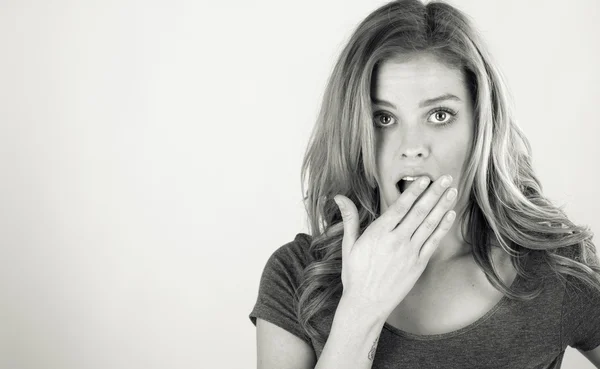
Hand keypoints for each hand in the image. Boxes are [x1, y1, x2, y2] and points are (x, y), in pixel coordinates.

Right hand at [333, 175, 457, 315]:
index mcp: (378, 233)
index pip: (400, 207)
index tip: (424, 178)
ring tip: (452, 191)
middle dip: (433, 193)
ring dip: (442, 206)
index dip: (414, 191)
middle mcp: (396, 241)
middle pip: (419, 212)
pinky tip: (450, 215)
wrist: (366, 303)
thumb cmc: (355, 274)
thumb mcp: (348, 245)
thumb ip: (349, 218)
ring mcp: (410, 253)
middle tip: (446, 178)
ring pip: (429, 224)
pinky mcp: (418, 264)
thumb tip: (339, 197)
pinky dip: (443, 227)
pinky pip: (433, 242)